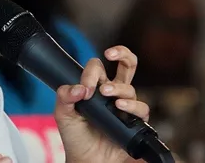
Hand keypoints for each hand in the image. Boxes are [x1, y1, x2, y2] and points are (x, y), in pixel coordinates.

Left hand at [54, 46, 149, 162]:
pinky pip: (141, 109)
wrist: (86, 159)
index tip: (84, 89)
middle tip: (110, 53)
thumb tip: (79, 88)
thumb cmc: (75, 137)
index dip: (90, 73)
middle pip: (126, 65)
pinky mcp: (134, 122)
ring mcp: (125, 106)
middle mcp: (113, 93)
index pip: (97, 68)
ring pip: (130, 87)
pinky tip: (121, 106)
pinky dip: (132, 105)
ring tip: (108, 95)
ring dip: (118, 88)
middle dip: (122, 53)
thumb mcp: (63, 115)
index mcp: (95, 87)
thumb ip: (64, 97)